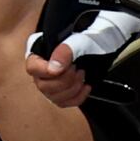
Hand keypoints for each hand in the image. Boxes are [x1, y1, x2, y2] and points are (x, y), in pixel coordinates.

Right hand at [25, 2, 139, 110]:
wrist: (107, 43)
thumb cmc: (94, 37)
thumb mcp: (82, 39)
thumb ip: (66, 50)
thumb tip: (54, 67)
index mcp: (40, 50)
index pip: (32, 66)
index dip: (44, 70)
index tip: (62, 68)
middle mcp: (42, 68)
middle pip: (43, 85)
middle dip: (64, 80)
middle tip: (77, 68)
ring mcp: (52, 81)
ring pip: (53, 96)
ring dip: (72, 88)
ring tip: (82, 74)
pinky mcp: (63, 92)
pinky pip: (64, 103)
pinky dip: (77, 97)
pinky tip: (86, 86)